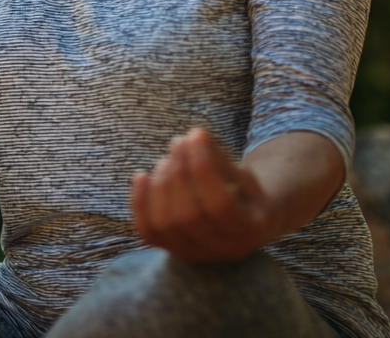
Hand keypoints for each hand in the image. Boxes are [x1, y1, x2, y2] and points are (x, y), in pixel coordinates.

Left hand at [130, 128, 274, 262]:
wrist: (241, 222)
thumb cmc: (242, 191)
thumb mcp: (242, 173)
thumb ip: (220, 158)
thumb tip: (196, 136)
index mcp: (250, 229)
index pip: (219, 204)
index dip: (203, 168)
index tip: (195, 135)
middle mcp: (223, 250)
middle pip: (188, 215)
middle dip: (178, 172)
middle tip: (178, 142)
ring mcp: (195, 254)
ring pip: (165, 225)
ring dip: (160, 185)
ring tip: (166, 159)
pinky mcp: (172, 250)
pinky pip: (148, 232)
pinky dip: (139, 203)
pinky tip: (141, 176)